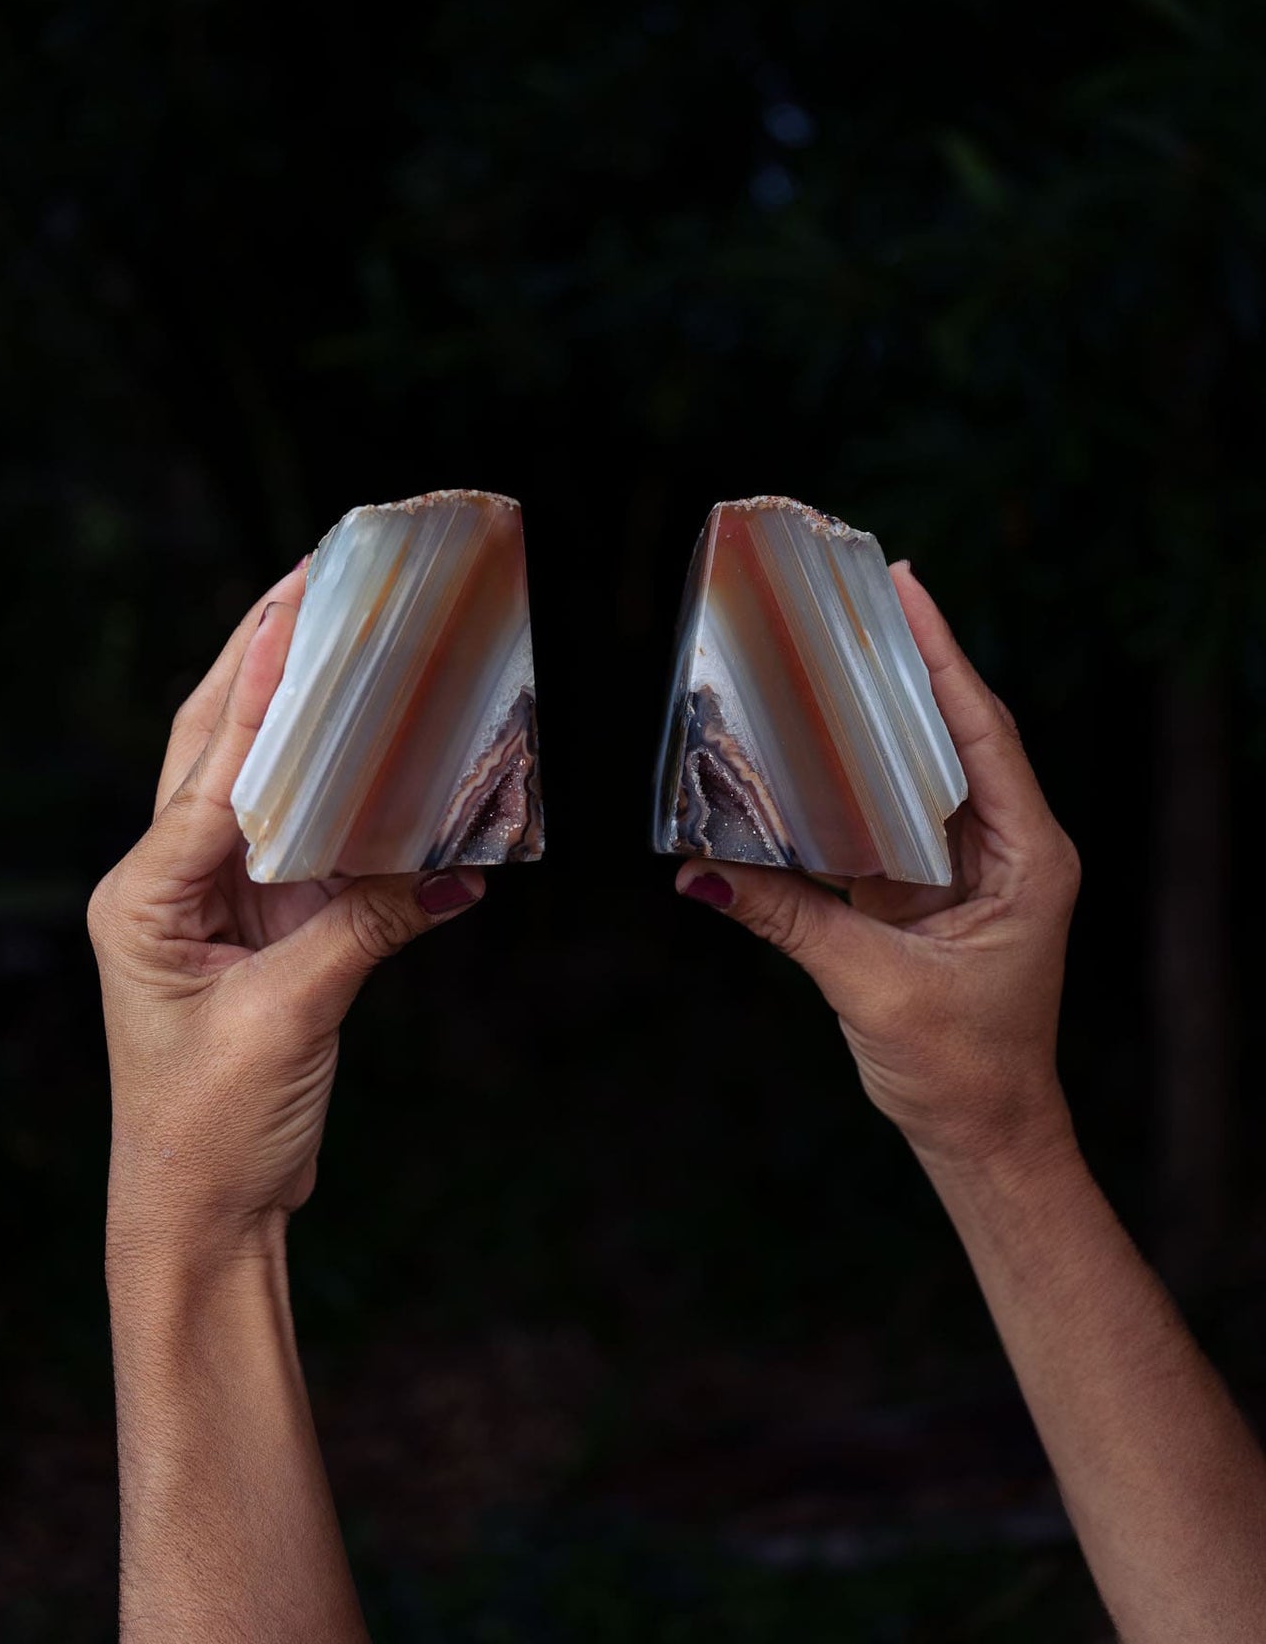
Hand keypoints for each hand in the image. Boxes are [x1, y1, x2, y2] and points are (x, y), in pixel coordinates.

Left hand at [88, 563, 484, 1265]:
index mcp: (145, 895)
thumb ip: (365, 928)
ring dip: (302, 719)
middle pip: (218, 747)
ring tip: (345, 640)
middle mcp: (171, 885)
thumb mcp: (288, 1018)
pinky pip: (315, 848)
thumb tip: (458, 874)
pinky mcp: (268, 934)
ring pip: (262, 787)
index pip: (214, 769)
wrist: (205, 1216)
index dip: (264, 688)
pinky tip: (403, 777)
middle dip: (260, 660)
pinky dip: (358, 810)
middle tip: (311, 578)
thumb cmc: (211, 1129)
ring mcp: (218, 907)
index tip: (299, 604)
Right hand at [676, 562, 1080, 1170]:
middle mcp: (1008, 849)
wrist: (984, 1136)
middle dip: (911, 664)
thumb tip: (699, 869)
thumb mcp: (872, 987)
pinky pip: (891, 817)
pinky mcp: (930, 892)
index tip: (907, 589)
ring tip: (834, 651)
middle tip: (862, 593)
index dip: (943, 657)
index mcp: (1027, 858)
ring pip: (923, 770)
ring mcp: (970, 868)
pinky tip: (812, 748)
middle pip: (956, 734)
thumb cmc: (960, 1070)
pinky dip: (854, 783)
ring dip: (882, 718)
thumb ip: (787, 918)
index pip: (984, 733)